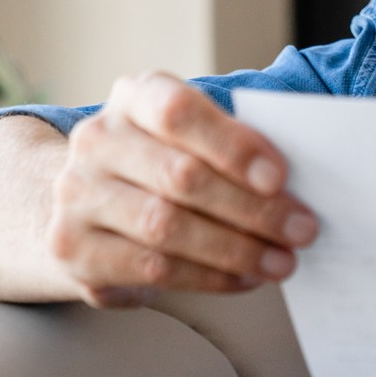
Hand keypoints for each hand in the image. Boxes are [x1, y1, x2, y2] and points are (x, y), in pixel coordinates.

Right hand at [48, 73, 317, 306]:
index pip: (179, 112)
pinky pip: (151, 268)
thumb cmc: (167, 158)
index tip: (281, 178)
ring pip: (166, 227)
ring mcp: (77, 196)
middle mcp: (96, 141)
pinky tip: (244, 278)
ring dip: (236, 250)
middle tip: (302, 230)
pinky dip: (208, 277)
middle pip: (181, 176)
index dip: (233, 145)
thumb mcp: (196, 134)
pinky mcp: (74, 249)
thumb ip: (235, 144)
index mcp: (134, 97)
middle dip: (253, 209)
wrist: (91, 199)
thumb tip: (292, 186)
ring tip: (281, 261)